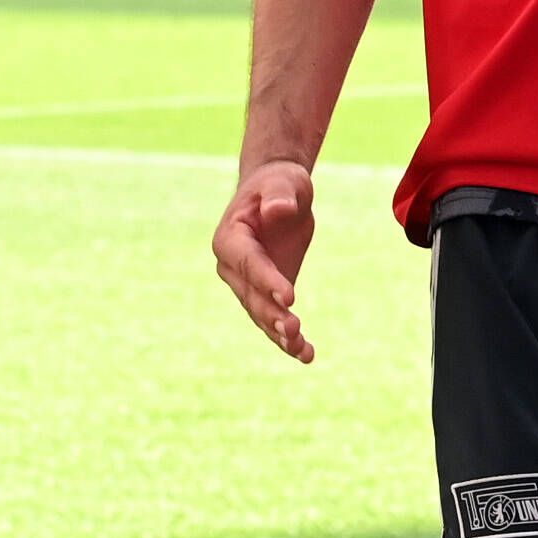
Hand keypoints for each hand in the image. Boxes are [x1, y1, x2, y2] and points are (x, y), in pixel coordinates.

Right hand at [213, 157, 318, 362]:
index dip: (267, 280)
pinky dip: (288, 340)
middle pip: (251, 296)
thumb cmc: (279, 184)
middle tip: (294, 329)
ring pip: (261, 314)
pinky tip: (307, 354)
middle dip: (272, 314)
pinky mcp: (266, 295)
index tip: (290, 296)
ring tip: (301, 349)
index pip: (248, 263)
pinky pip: (274, 320)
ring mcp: (247, 284)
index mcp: (230, 238)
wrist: (278, 194)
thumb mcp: (283, 182)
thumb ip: (279, 195)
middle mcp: (232, 266)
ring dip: (279, 334)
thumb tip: (278, 210)